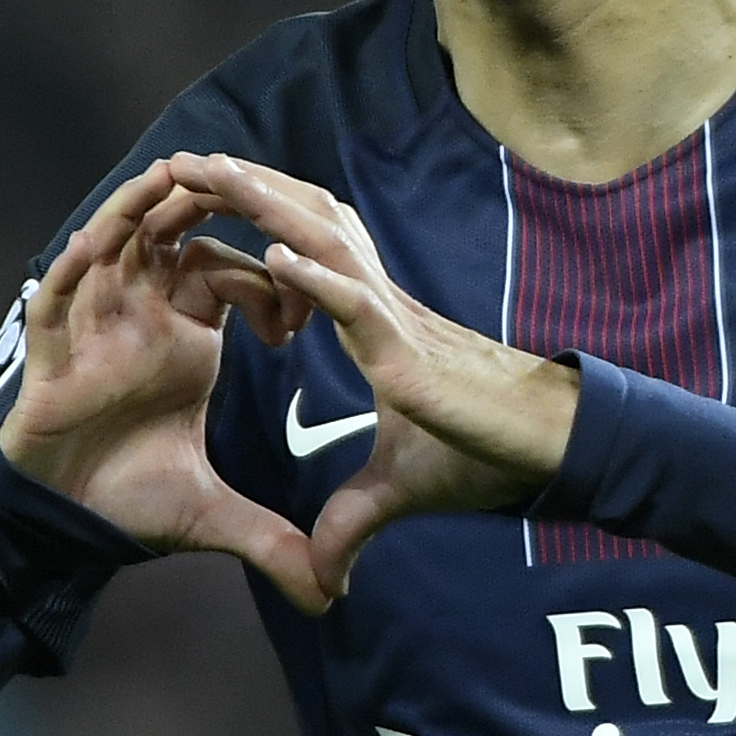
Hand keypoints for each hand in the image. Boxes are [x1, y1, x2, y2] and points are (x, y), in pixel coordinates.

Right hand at [0, 161, 328, 614]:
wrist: (65, 524)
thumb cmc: (130, 500)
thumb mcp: (214, 516)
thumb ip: (275, 542)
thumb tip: (334, 595)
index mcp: (185, 334)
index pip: (226, 271)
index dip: (268, 284)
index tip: (297, 328)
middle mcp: (140, 315)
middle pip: (170, 231)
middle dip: (202, 199)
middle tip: (237, 171)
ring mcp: (93, 326)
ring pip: (113, 245)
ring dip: (137, 209)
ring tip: (167, 174)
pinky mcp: (51, 353)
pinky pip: (57, 297)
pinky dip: (72, 269)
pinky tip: (93, 242)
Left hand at [158, 152, 580, 596]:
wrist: (555, 449)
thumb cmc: (488, 452)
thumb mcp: (399, 488)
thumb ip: (355, 518)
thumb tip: (327, 575)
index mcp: (373, 320)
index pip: (305, 250)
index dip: (257, 219)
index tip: (202, 200)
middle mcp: (380, 303)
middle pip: (304, 225)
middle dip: (243, 188)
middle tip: (180, 159)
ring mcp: (396, 322)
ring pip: (324, 245)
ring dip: (266, 205)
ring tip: (210, 172)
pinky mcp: (412, 355)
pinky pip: (358, 306)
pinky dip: (317, 277)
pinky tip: (274, 253)